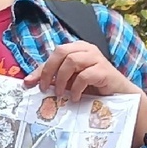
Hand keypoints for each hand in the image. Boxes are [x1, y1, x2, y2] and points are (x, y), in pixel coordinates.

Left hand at [25, 41, 146, 140]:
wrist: (119, 96)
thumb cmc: (93, 87)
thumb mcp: (69, 82)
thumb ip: (52, 78)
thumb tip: (27, 82)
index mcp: (77, 49)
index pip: (54, 53)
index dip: (41, 68)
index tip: (30, 84)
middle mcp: (86, 49)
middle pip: (61, 51)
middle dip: (49, 71)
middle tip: (46, 88)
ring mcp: (96, 58)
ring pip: (72, 61)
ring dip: (62, 79)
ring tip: (61, 94)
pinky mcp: (104, 70)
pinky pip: (85, 75)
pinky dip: (76, 88)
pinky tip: (74, 98)